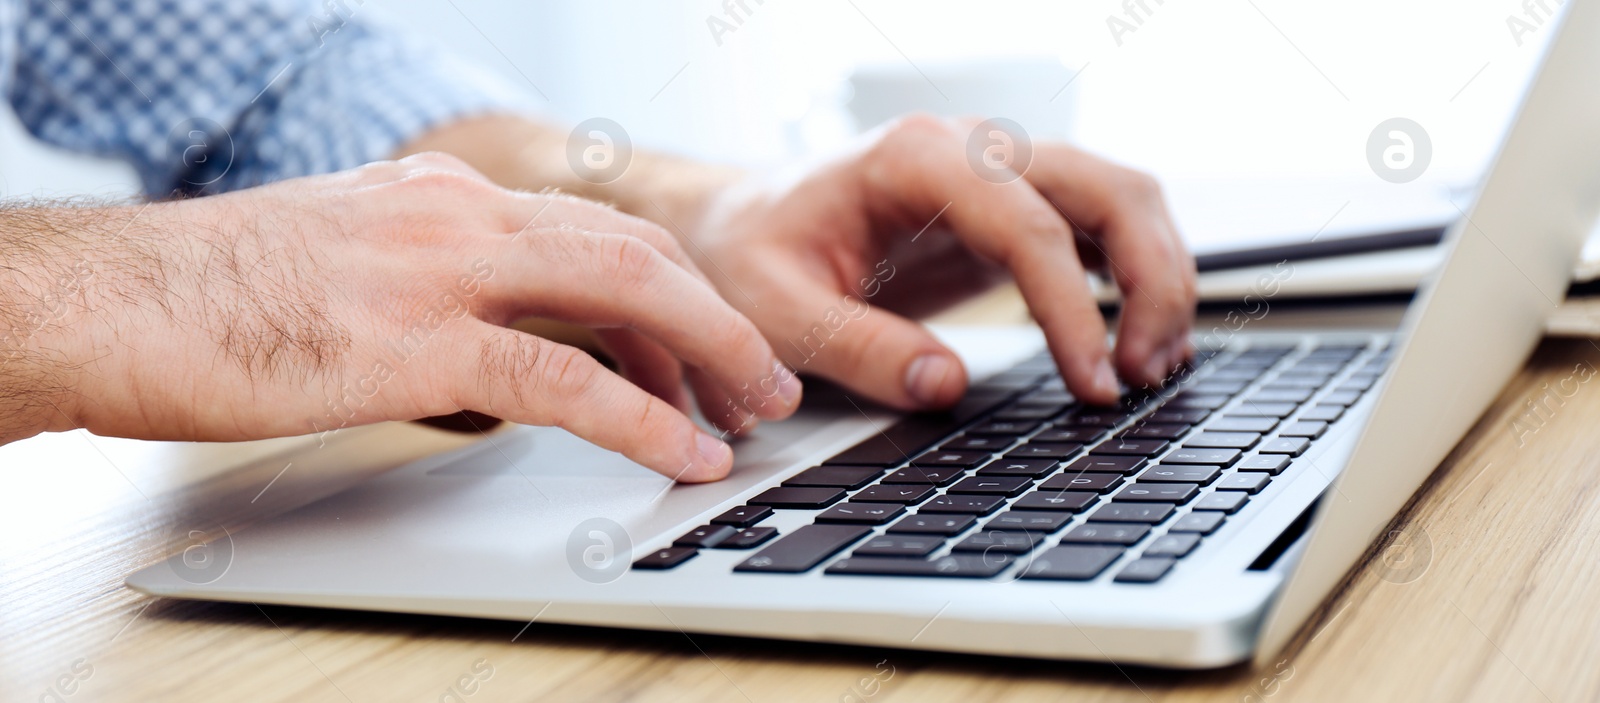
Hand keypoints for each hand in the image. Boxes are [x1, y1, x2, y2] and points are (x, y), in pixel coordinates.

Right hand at [8, 153, 798, 480]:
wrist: (107, 301)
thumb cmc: (211, 298)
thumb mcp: (346, 266)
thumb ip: (434, 290)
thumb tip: (500, 353)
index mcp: (444, 195)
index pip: (594, 230)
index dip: (671, 290)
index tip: (705, 345)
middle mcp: (458, 213)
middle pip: (634, 250)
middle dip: (715, 317)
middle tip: (762, 378)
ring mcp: (441, 269)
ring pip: (623, 293)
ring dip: (706, 357)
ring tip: (749, 415)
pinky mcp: (416, 340)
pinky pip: (563, 376)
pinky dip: (641, 416)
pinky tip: (682, 450)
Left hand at [691, 114, 1195, 411]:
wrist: (743, 224)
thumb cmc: (754, 255)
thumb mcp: (778, 311)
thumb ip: (857, 348)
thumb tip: (946, 385)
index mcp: (916, 158)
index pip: (1030, 226)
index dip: (1074, 310)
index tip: (1093, 383)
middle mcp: (974, 150)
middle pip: (1108, 190)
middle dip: (1149, 282)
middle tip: (1140, 376)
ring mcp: (1002, 173)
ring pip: (1124, 200)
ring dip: (1158, 279)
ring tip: (1151, 369)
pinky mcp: (1015, 210)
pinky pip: (1103, 229)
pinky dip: (1136, 279)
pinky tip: (1134, 344)